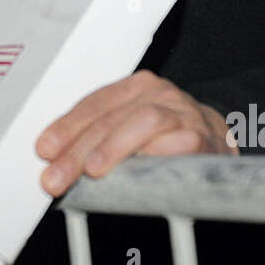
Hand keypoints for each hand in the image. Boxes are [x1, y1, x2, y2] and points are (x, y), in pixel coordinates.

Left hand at [35, 70, 235, 196]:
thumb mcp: (128, 130)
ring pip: (143, 122)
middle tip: (56, 177)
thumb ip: (96, 139)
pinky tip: (137, 174)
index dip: (66, 127)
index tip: (44, 150)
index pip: (94, 104)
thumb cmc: (166, 139)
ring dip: (114, 147)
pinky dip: (155, 157)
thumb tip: (53, 159)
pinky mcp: (203, 138)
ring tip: (93, 170)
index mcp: (135, 88)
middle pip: (111, 118)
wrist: (219, 141)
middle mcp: (158, 94)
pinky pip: (178, 144)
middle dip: (78, 150)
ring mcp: (182, 113)